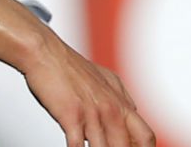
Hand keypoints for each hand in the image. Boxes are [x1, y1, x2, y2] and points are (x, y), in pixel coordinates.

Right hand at [21, 36, 155, 146]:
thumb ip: (120, 97)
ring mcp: (92, 113)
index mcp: (120, 102)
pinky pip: (78, 146)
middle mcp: (111, 109)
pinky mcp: (72, 116)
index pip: (145, 137)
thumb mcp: (105, 78)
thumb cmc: (70, 67)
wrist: (45, 54)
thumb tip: (132, 111)